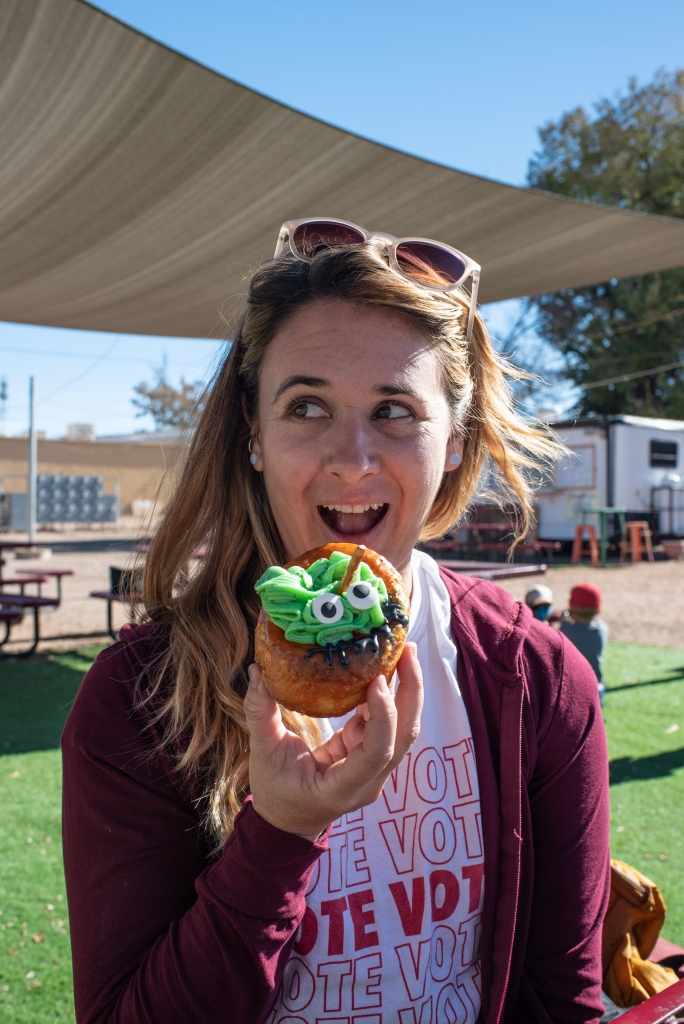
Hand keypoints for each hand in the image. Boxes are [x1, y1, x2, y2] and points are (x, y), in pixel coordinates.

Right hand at [244, 643, 422, 839]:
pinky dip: (386, 697)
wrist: (288, 821)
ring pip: (402, 729)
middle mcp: (369, 781)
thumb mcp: (264, 755)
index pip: (375, 753)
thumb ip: (260, 714)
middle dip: (410, 691)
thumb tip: (257, 670)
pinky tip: (379, 669)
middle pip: (403, 736)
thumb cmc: (276, 792)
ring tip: (403, 651)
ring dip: (406, 690)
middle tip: (407, 649)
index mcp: (343, 787)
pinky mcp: (370, 755)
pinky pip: (386, 725)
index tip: (377, 681)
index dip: (383, 717)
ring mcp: (375, 770)